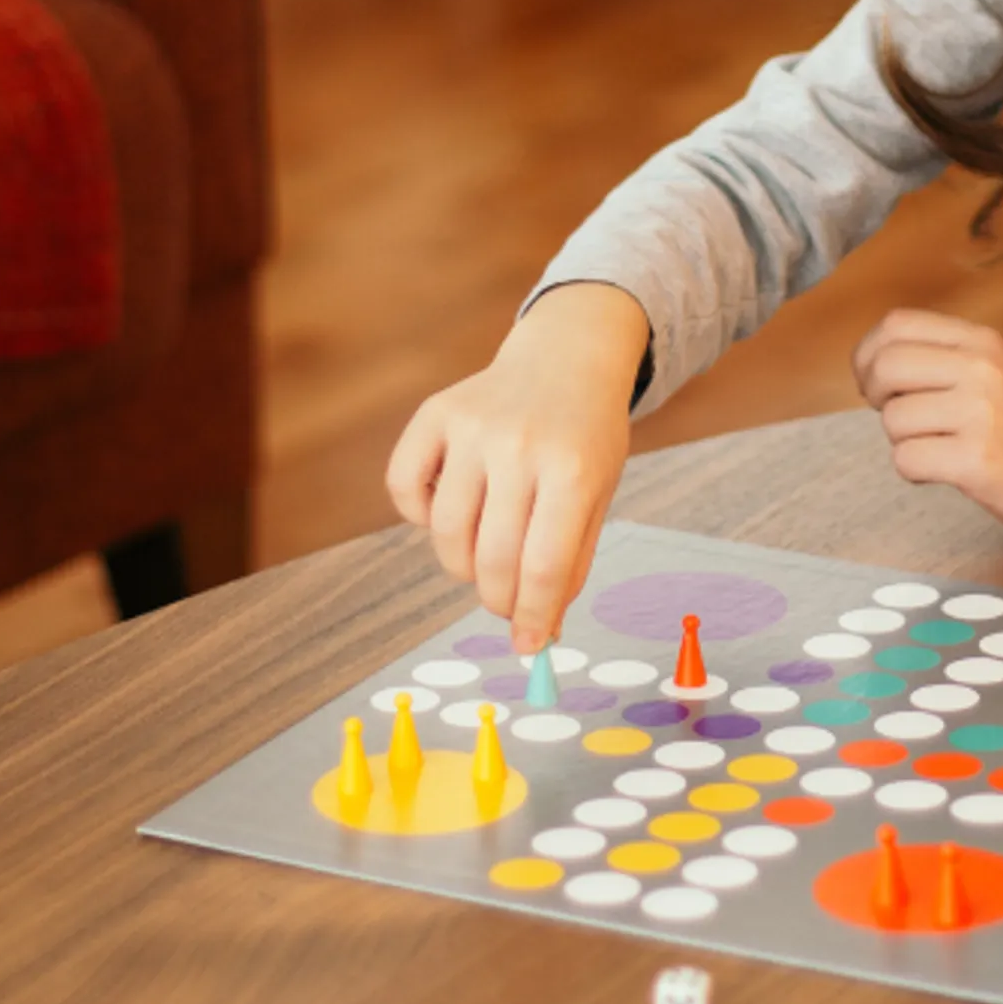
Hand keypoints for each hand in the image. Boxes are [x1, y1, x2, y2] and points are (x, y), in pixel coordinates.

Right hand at [386, 283, 646, 651]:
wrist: (566, 357)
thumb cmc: (585, 437)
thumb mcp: (598, 494)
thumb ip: (571, 563)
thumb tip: (539, 634)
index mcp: (573, 468)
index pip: (543, 567)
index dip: (532, 618)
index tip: (528, 646)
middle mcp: (519, 445)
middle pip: (491, 558)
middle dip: (498, 599)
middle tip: (506, 604)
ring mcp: (473, 426)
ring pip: (446, 532)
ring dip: (461, 566)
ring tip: (484, 558)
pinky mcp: (436, 414)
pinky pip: (404, 489)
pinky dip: (419, 517)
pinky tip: (451, 512)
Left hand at [852, 309, 1002, 540]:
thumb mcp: (995, 370)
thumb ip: (943, 358)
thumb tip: (871, 364)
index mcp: (981, 341)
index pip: (896, 325)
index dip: (869, 355)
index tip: (875, 382)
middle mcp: (981, 369)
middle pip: (885, 366)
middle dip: (877, 397)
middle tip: (900, 418)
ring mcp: (980, 414)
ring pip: (893, 419)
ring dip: (903, 440)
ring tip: (939, 447)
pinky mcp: (978, 460)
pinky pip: (907, 460)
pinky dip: (915, 471)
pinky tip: (946, 470)